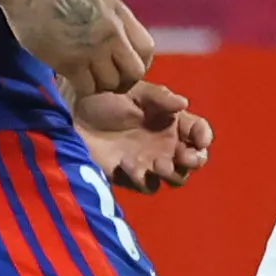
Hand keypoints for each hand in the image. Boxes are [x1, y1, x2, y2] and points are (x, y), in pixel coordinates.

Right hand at [6, 0, 153, 94]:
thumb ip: (116, 24)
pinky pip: (88, 88)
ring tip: (87, 78)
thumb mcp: (100, 3)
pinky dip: (83, 89)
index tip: (124, 68)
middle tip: (107, 81)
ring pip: (111, 84)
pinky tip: (73, 79)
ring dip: (100, 87)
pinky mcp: (70, 62)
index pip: (147, 50)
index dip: (138, 64)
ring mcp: (93, 48)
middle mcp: (113, 33)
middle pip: (135, 72)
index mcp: (121, 15)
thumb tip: (125, 49)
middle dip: (123, 82)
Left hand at [75, 80, 212, 192]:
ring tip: (159, 165)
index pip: (199, 132)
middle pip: (193, 160)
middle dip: (194, 160)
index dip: (204, 137)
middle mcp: (165, 144)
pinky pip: (147, 185)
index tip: (200, 140)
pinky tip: (129, 165)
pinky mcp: (130, 176)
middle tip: (183, 157)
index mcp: (172, 122)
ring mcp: (149, 162)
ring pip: (176, 178)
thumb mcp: (134, 90)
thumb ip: (159, 97)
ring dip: (173, 173)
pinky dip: (144, 179)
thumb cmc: (104, 96)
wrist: (71, 113)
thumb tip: (183, 103)